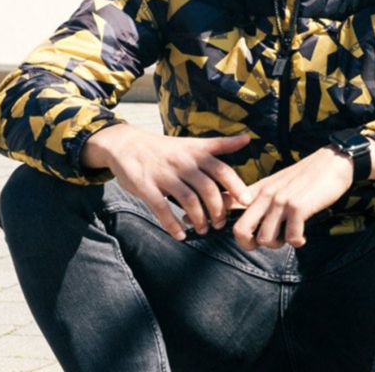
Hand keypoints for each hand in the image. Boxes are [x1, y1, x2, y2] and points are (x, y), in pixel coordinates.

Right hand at [83, 124, 250, 239]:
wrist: (127, 144)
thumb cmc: (165, 148)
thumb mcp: (193, 143)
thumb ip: (219, 145)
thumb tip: (247, 138)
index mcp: (196, 153)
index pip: (222, 170)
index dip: (236, 186)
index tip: (247, 202)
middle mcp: (183, 163)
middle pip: (207, 188)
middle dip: (217, 209)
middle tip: (220, 223)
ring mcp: (164, 174)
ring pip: (187, 200)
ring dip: (198, 219)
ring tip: (203, 229)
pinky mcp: (145, 186)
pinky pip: (161, 208)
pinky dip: (172, 225)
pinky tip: (180, 235)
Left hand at [232, 147, 357, 250]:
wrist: (334, 161)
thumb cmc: (307, 175)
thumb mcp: (277, 181)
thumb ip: (258, 194)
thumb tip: (233, 204)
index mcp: (259, 189)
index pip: (231, 209)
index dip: (230, 225)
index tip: (247, 234)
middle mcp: (266, 195)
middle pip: (241, 230)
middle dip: (249, 245)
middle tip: (266, 243)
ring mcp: (281, 201)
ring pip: (265, 239)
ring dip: (278, 244)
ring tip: (289, 236)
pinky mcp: (298, 207)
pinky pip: (291, 237)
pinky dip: (297, 242)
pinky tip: (303, 237)